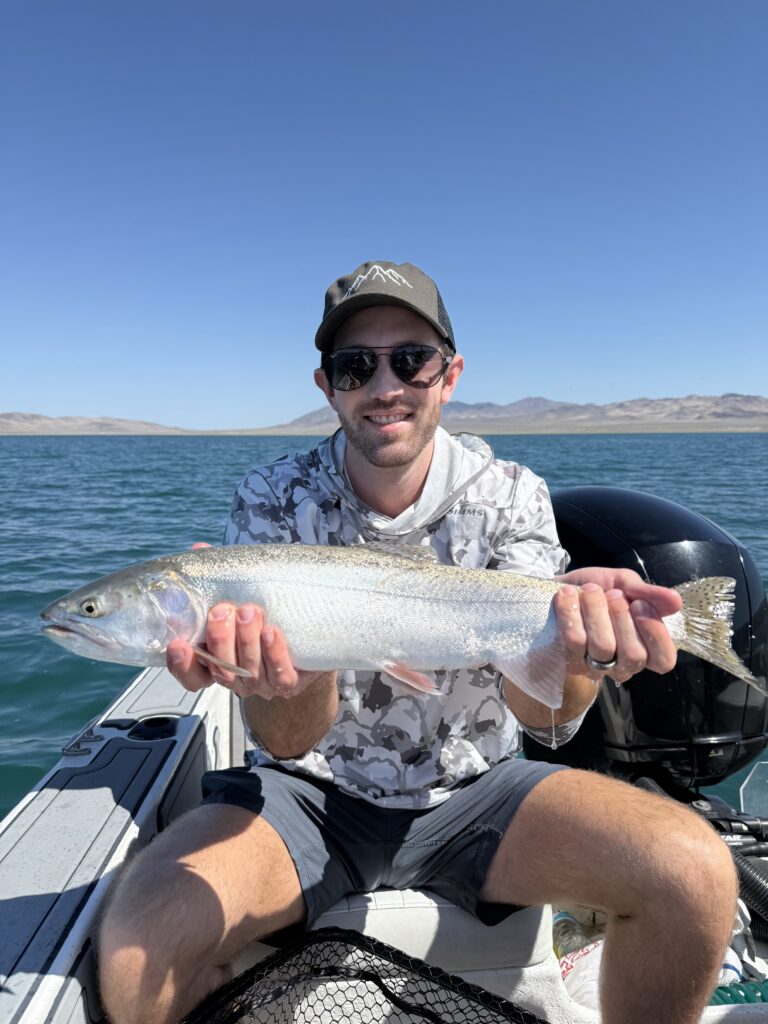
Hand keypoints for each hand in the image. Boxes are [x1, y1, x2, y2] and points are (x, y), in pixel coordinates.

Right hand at [167, 543, 325, 698]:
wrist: (310, 636)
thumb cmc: (265, 614)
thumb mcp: (239, 595)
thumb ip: (217, 578)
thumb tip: (199, 550)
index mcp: (218, 662)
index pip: (192, 675)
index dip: (181, 664)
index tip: (177, 644)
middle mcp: (237, 677)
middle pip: (221, 669)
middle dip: (220, 639)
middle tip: (223, 610)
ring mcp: (263, 682)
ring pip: (249, 670)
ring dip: (247, 640)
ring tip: (250, 610)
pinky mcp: (290, 682)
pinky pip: (280, 675)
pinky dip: (274, 653)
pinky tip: (271, 631)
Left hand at [554, 567, 682, 683]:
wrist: (558, 587)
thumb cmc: (597, 589)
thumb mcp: (625, 583)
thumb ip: (649, 593)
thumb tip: (676, 601)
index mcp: (644, 646)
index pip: (663, 659)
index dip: (656, 635)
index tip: (639, 605)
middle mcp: (622, 662)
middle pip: (634, 655)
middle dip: (622, 617)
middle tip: (612, 594)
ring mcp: (594, 665)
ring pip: (603, 647)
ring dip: (596, 610)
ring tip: (589, 590)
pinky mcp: (568, 659)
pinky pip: (574, 640)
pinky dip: (571, 610)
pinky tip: (568, 594)